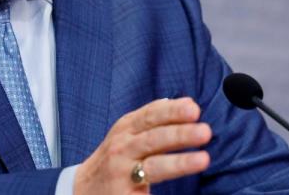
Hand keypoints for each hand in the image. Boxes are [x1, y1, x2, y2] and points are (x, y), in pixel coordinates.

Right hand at [72, 97, 211, 193]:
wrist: (84, 187)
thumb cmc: (114, 158)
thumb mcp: (127, 132)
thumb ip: (152, 118)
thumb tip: (184, 103)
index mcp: (126, 128)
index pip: (150, 116)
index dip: (172, 111)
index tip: (194, 109)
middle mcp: (123, 148)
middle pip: (153, 138)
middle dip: (179, 133)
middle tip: (204, 131)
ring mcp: (123, 172)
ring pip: (153, 166)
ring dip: (179, 162)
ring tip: (203, 159)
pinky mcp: (125, 193)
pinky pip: (145, 192)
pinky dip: (159, 192)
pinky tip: (179, 192)